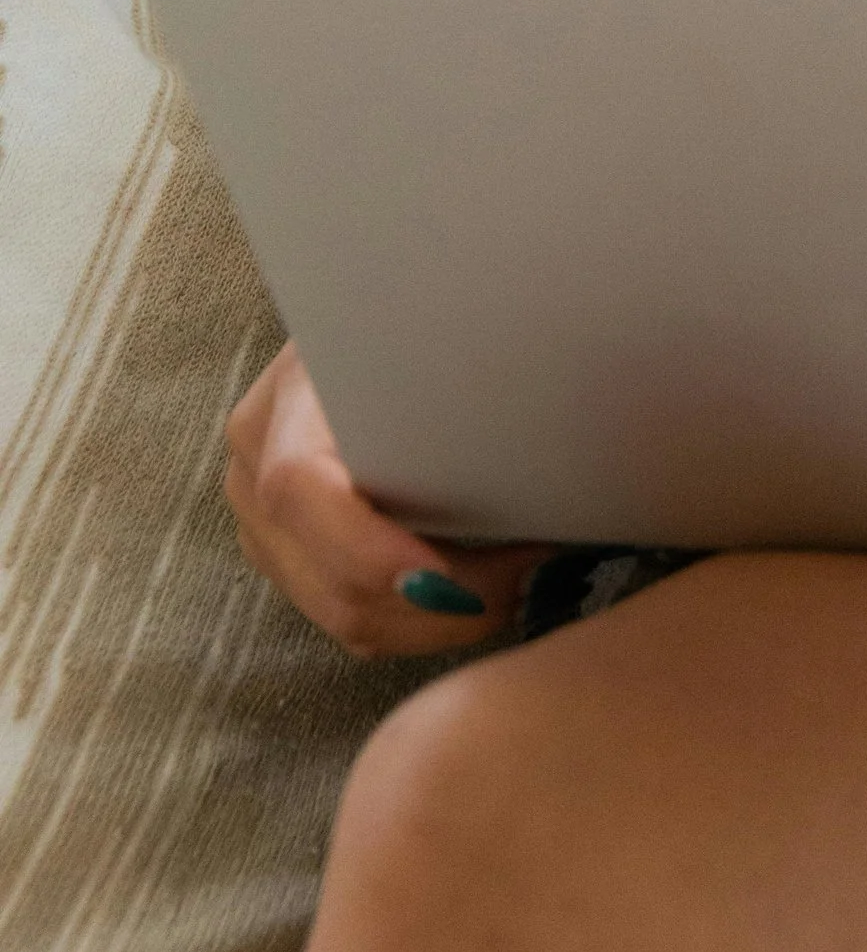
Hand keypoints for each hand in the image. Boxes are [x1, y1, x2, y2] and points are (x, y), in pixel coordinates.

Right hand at [225, 342, 553, 659]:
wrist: (351, 333)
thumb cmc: (398, 330)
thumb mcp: (412, 329)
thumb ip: (444, 368)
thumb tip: (527, 415)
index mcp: (282, 405)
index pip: (297, 488)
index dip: (364, 547)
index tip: (444, 573)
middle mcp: (253, 475)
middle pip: (329, 580)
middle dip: (435, 602)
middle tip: (526, 573)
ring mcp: (261, 528)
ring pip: (344, 617)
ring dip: (436, 621)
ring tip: (513, 583)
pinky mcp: (285, 561)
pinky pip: (351, 620)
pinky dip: (418, 622)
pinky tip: (476, 591)